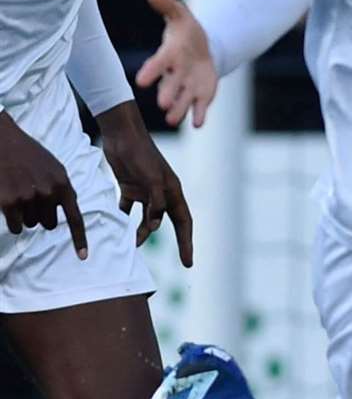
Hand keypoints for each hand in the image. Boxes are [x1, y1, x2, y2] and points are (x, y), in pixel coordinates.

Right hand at [0, 113, 86, 258]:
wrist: (4, 142)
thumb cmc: (29, 155)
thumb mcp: (55, 168)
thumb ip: (63, 188)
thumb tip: (68, 208)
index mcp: (63, 184)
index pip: (75, 217)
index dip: (79, 239)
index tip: (83, 257)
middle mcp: (49, 193)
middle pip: (49, 224)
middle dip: (41, 216)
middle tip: (31, 198)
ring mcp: (29, 198)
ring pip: (31, 224)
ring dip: (25, 215)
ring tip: (19, 193)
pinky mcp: (9, 202)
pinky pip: (15, 226)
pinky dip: (12, 221)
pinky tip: (9, 202)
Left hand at [95, 104, 192, 265]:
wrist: (122, 135)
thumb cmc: (140, 154)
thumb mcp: (151, 178)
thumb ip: (155, 202)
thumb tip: (155, 226)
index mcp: (172, 191)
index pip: (184, 221)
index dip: (186, 242)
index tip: (188, 262)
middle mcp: (162, 193)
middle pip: (171, 223)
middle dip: (177, 242)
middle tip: (182, 262)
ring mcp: (146, 191)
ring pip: (147, 219)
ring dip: (142, 233)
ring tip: (132, 246)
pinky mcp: (129, 187)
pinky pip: (128, 209)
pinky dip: (124, 219)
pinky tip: (116, 228)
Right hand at [135, 0, 219, 128]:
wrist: (203, 50)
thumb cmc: (186, 32)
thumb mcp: (180, 15)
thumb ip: (167, 5)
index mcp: (169, 56)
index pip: (158, 64)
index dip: (151, 72)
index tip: (141, 80)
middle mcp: (175, 75)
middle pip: (170, 86)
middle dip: (167, 94)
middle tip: (163, 104)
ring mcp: (187, 87)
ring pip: (182, 101)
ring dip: (179, 109)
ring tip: (174, 119)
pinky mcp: (201, 96)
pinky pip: (199, 108)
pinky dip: (198, 115)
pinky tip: (198, 124)